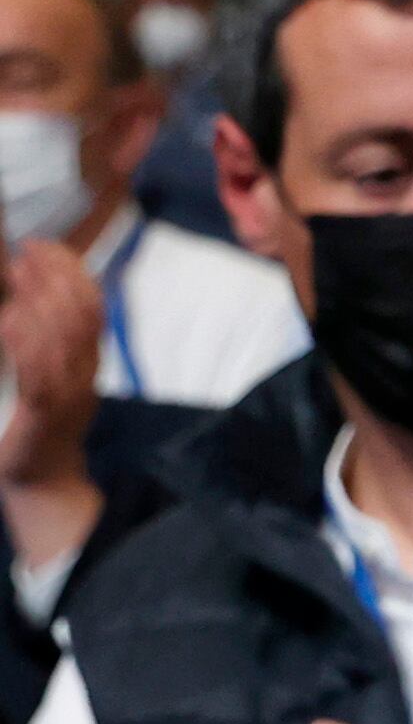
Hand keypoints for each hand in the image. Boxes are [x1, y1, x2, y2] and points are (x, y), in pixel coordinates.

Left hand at [0, 239, 100, 484]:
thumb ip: (44, 338)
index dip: (71, 270)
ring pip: (67, 339)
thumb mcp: (48, 372)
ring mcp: (68, 395)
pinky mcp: (44, 415)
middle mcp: (84, 374)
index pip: (93, 305)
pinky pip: (40, 375)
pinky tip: (8, 320)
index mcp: (87, 361)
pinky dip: (26, 344)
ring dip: (41, 300)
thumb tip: (23, 294)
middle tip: (26, 252)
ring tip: (16, 273)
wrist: (42, 478)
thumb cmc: (36, 422)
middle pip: (83, 315)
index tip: (43, 245)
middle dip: (56, 276)